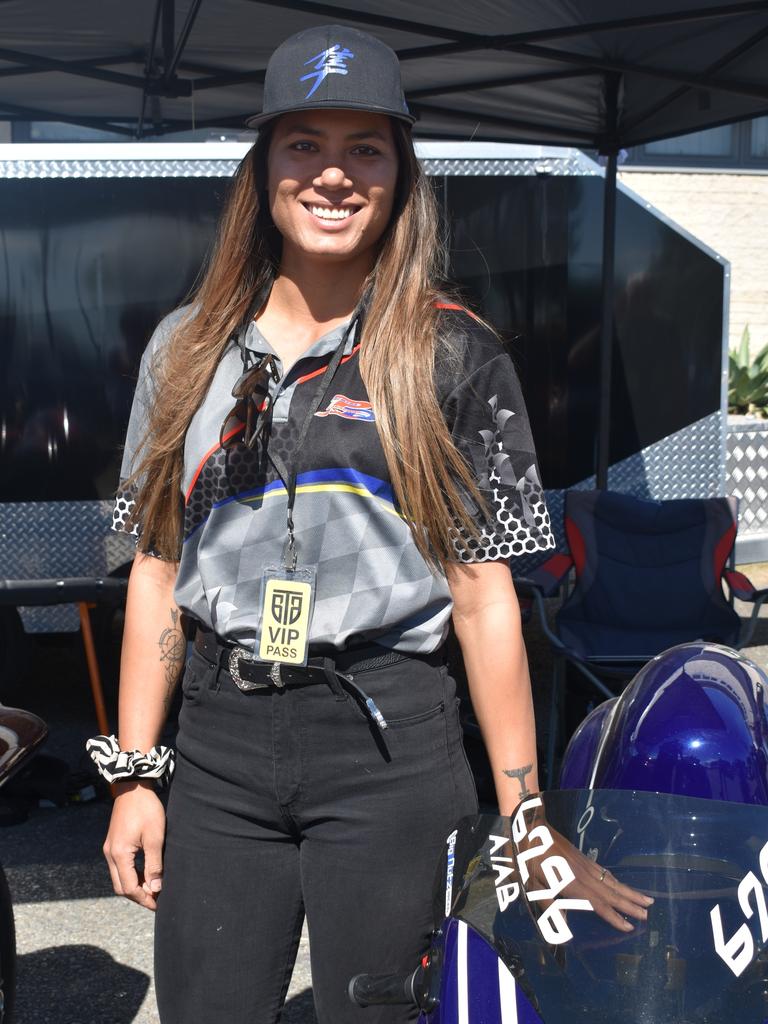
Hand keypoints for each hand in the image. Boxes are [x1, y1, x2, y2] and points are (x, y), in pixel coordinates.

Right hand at [103, 780, 165, 910]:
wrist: (132, 787)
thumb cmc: (146, 809)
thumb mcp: (155, 837)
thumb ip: (154, 864)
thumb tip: (155, 888)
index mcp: (119, 854)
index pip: (129, 888)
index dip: (144, 898)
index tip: (158, 904)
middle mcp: (110, 854)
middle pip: (121, 887)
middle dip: (138, 896)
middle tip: (156, 899)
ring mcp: (110, 849)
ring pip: (119, 878)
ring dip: (135, 886)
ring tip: (153, 888)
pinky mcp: (113, 844)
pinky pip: (120, 867)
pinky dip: (132, 875)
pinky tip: (146, 874)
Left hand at [508, 797, 653, 937]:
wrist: (530, 827)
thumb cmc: (526, 857)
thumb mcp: (531, 883)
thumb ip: (547, 904)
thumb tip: (562, 925)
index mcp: (572, 884)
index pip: (598, 905)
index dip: (614, 917)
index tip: (630, 927)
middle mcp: (583, 875)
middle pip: (611, 893)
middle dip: (630, 905)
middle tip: (649, 914)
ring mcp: (585, 864)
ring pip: (611, 881)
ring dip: (629, 892)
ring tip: (647, 900)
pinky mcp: (582, 857)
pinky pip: (605, 872)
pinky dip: (617, 880)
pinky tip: (621, 885)